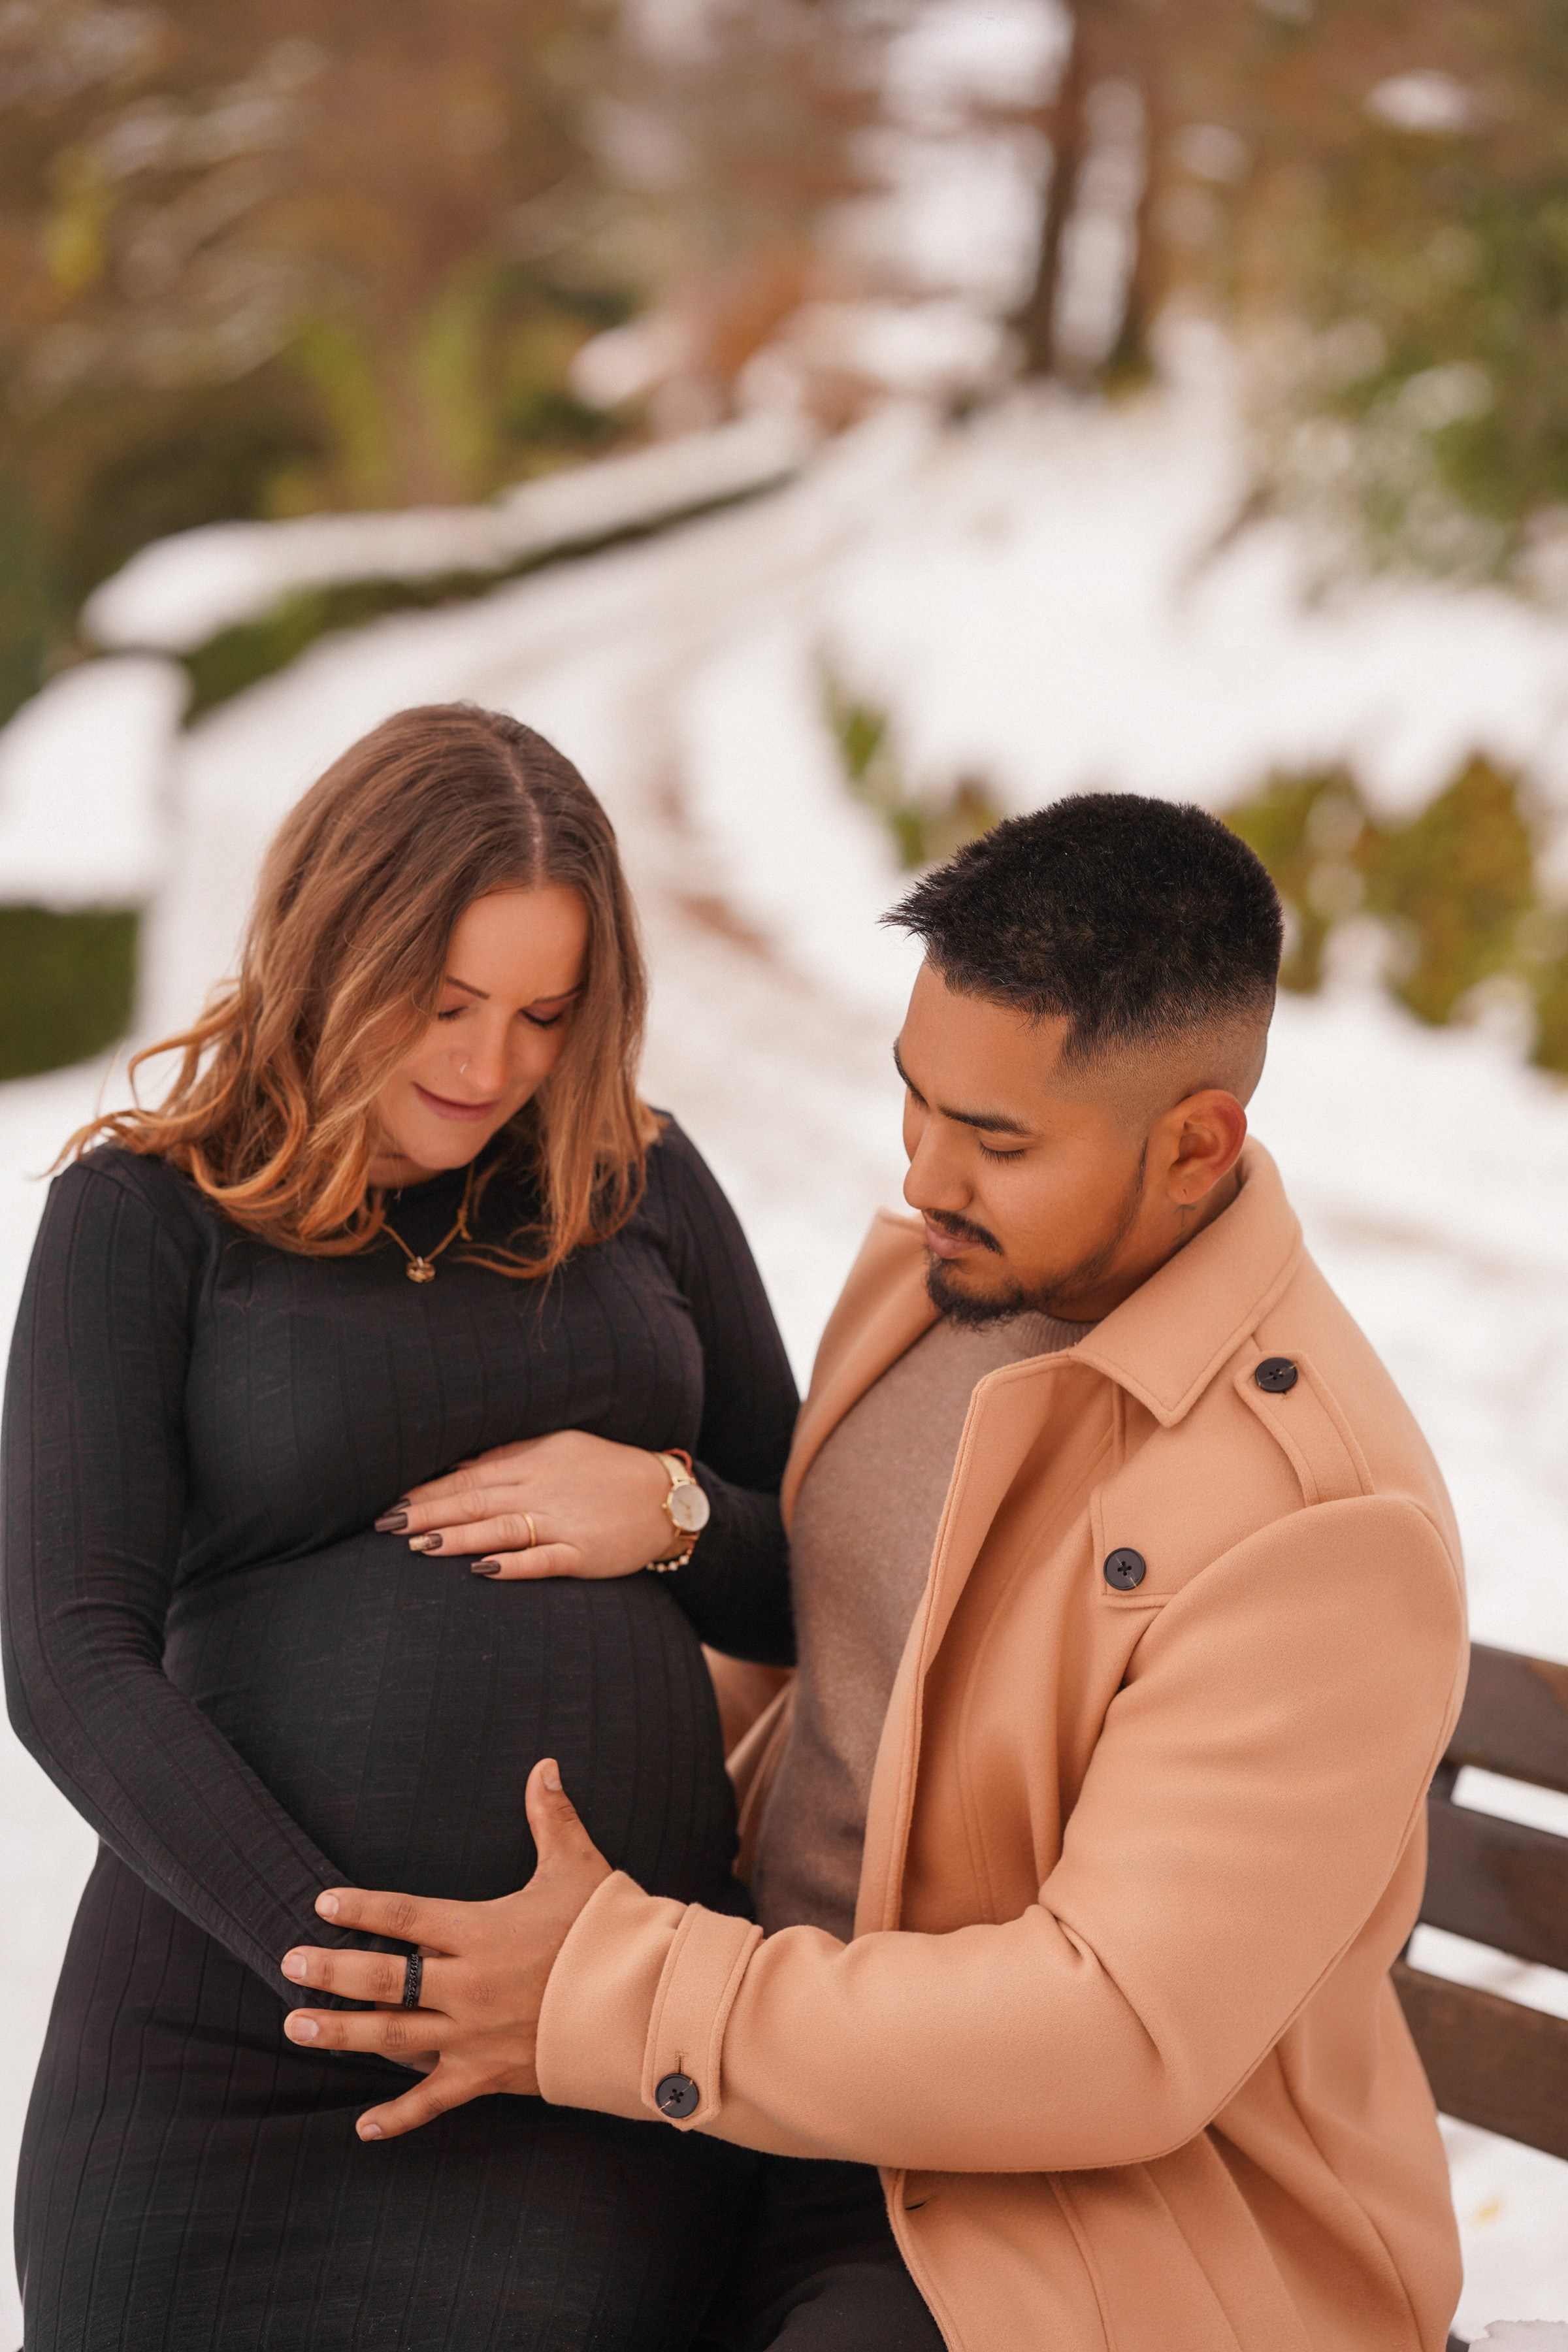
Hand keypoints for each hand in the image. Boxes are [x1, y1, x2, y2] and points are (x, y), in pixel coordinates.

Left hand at [279, 1759, 611, 2139]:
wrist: (643, 2004)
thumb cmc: (608, 1932)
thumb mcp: (578, 1867)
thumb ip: (552, 1818)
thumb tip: (544, 1765)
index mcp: (481, 1930)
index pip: (405, 1915)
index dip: (362, 1907)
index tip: (322, 1903)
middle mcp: (468, 1985)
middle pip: (384, 1978)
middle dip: (331, 1972)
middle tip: (289, 1965)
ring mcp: (473, 2035)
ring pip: (392, 2037)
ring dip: (341, 2032)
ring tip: (295, 2027)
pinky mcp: (488, 2075)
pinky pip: (434, 2100)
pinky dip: (398, 2116)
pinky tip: (363, 2127)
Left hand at [378, 1430, 678, 1579]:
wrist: (665, 1496)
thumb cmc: (606, 1471)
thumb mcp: (559, 1446)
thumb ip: (511, 1454)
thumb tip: (462, 1462)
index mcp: (532, 1462)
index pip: (469, 1476)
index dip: (429, 1491)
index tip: (393, 1504)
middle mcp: (542, 1490)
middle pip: (476, 1501)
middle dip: (429, 1514)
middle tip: (388, 1527)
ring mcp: (562, 1523)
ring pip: (501, 1529)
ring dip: (458, 1538)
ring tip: (419, 1547)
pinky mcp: (583, 1554)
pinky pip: (542, 1560)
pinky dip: (512, 1565)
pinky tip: (481, 1570)